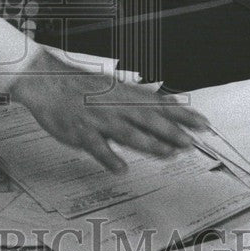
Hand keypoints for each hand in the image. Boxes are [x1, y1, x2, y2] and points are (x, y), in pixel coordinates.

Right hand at [8, 50, 208, 171]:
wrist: (46, 81)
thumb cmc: (80, 87)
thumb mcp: (114, 87)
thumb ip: (141, 99)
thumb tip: (170, 104)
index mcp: (124, 95)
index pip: (159, 104)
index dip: (183, 114)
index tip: (203, 124)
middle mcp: (114, 106)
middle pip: (147, 118)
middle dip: (171, 130)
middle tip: (191, 142)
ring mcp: (98, 119)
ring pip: (126, 132)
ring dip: (148, 142)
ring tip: (167, 153)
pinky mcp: (81, 131)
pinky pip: (96, 146)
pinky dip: (108, 157)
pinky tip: (120, 169)